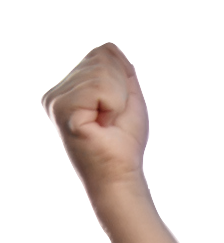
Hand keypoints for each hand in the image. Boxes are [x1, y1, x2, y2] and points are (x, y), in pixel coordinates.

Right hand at [41, 42, 149, 194]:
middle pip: (100, 58)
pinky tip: (102, 125)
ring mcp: (56, 99)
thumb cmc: (124, 142)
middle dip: (120, 90)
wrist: (120, 177)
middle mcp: (57, 91)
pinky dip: (113, 106)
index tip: (114, 112)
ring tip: (107, 125)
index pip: (102, 53)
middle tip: (112, 121)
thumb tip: (110, 46)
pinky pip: (100, 86)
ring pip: (101, 71)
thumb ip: (120, 69)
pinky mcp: (62, 108)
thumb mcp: (128, 97)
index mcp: (69, 87)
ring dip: (117, 101)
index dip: (122, 81)